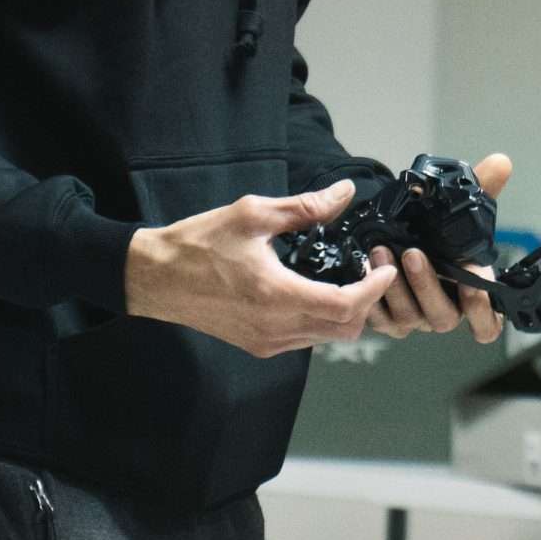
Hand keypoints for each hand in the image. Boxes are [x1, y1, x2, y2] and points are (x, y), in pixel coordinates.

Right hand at [124, 180, 400, 357]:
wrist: (155, 277)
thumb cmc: (199, 243)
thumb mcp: (252, 214)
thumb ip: (304, 207)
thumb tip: (344, 194)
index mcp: (277, 296)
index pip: (347, 306)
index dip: (375, 289)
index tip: (385, 267)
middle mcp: (275, 328)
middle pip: (345, 329)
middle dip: (366, 302)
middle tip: (369, 270)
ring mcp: (266, 342)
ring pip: (326, 338)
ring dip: (345, 313)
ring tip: (347, 279)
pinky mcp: (257, 345)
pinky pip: (305, 340)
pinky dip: (321, 321)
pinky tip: (316, 292)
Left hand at [368, 154, 512, 345]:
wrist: (400, 231)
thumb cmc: (437, 228)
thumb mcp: (460, 206)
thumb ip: (483, 187)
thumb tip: (502, 162)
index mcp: (469, 294)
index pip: (487, 324)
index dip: (482, 311)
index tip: (471, 281)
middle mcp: (444, 310)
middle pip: (442, 317)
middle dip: (427, 285)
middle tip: (413, 253)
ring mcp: (414, 318)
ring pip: (407, 317)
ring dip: (394, 285)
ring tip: (381, 250)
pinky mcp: (386, 318)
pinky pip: (378, 318)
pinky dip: (371, 296)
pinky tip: (364, 268)